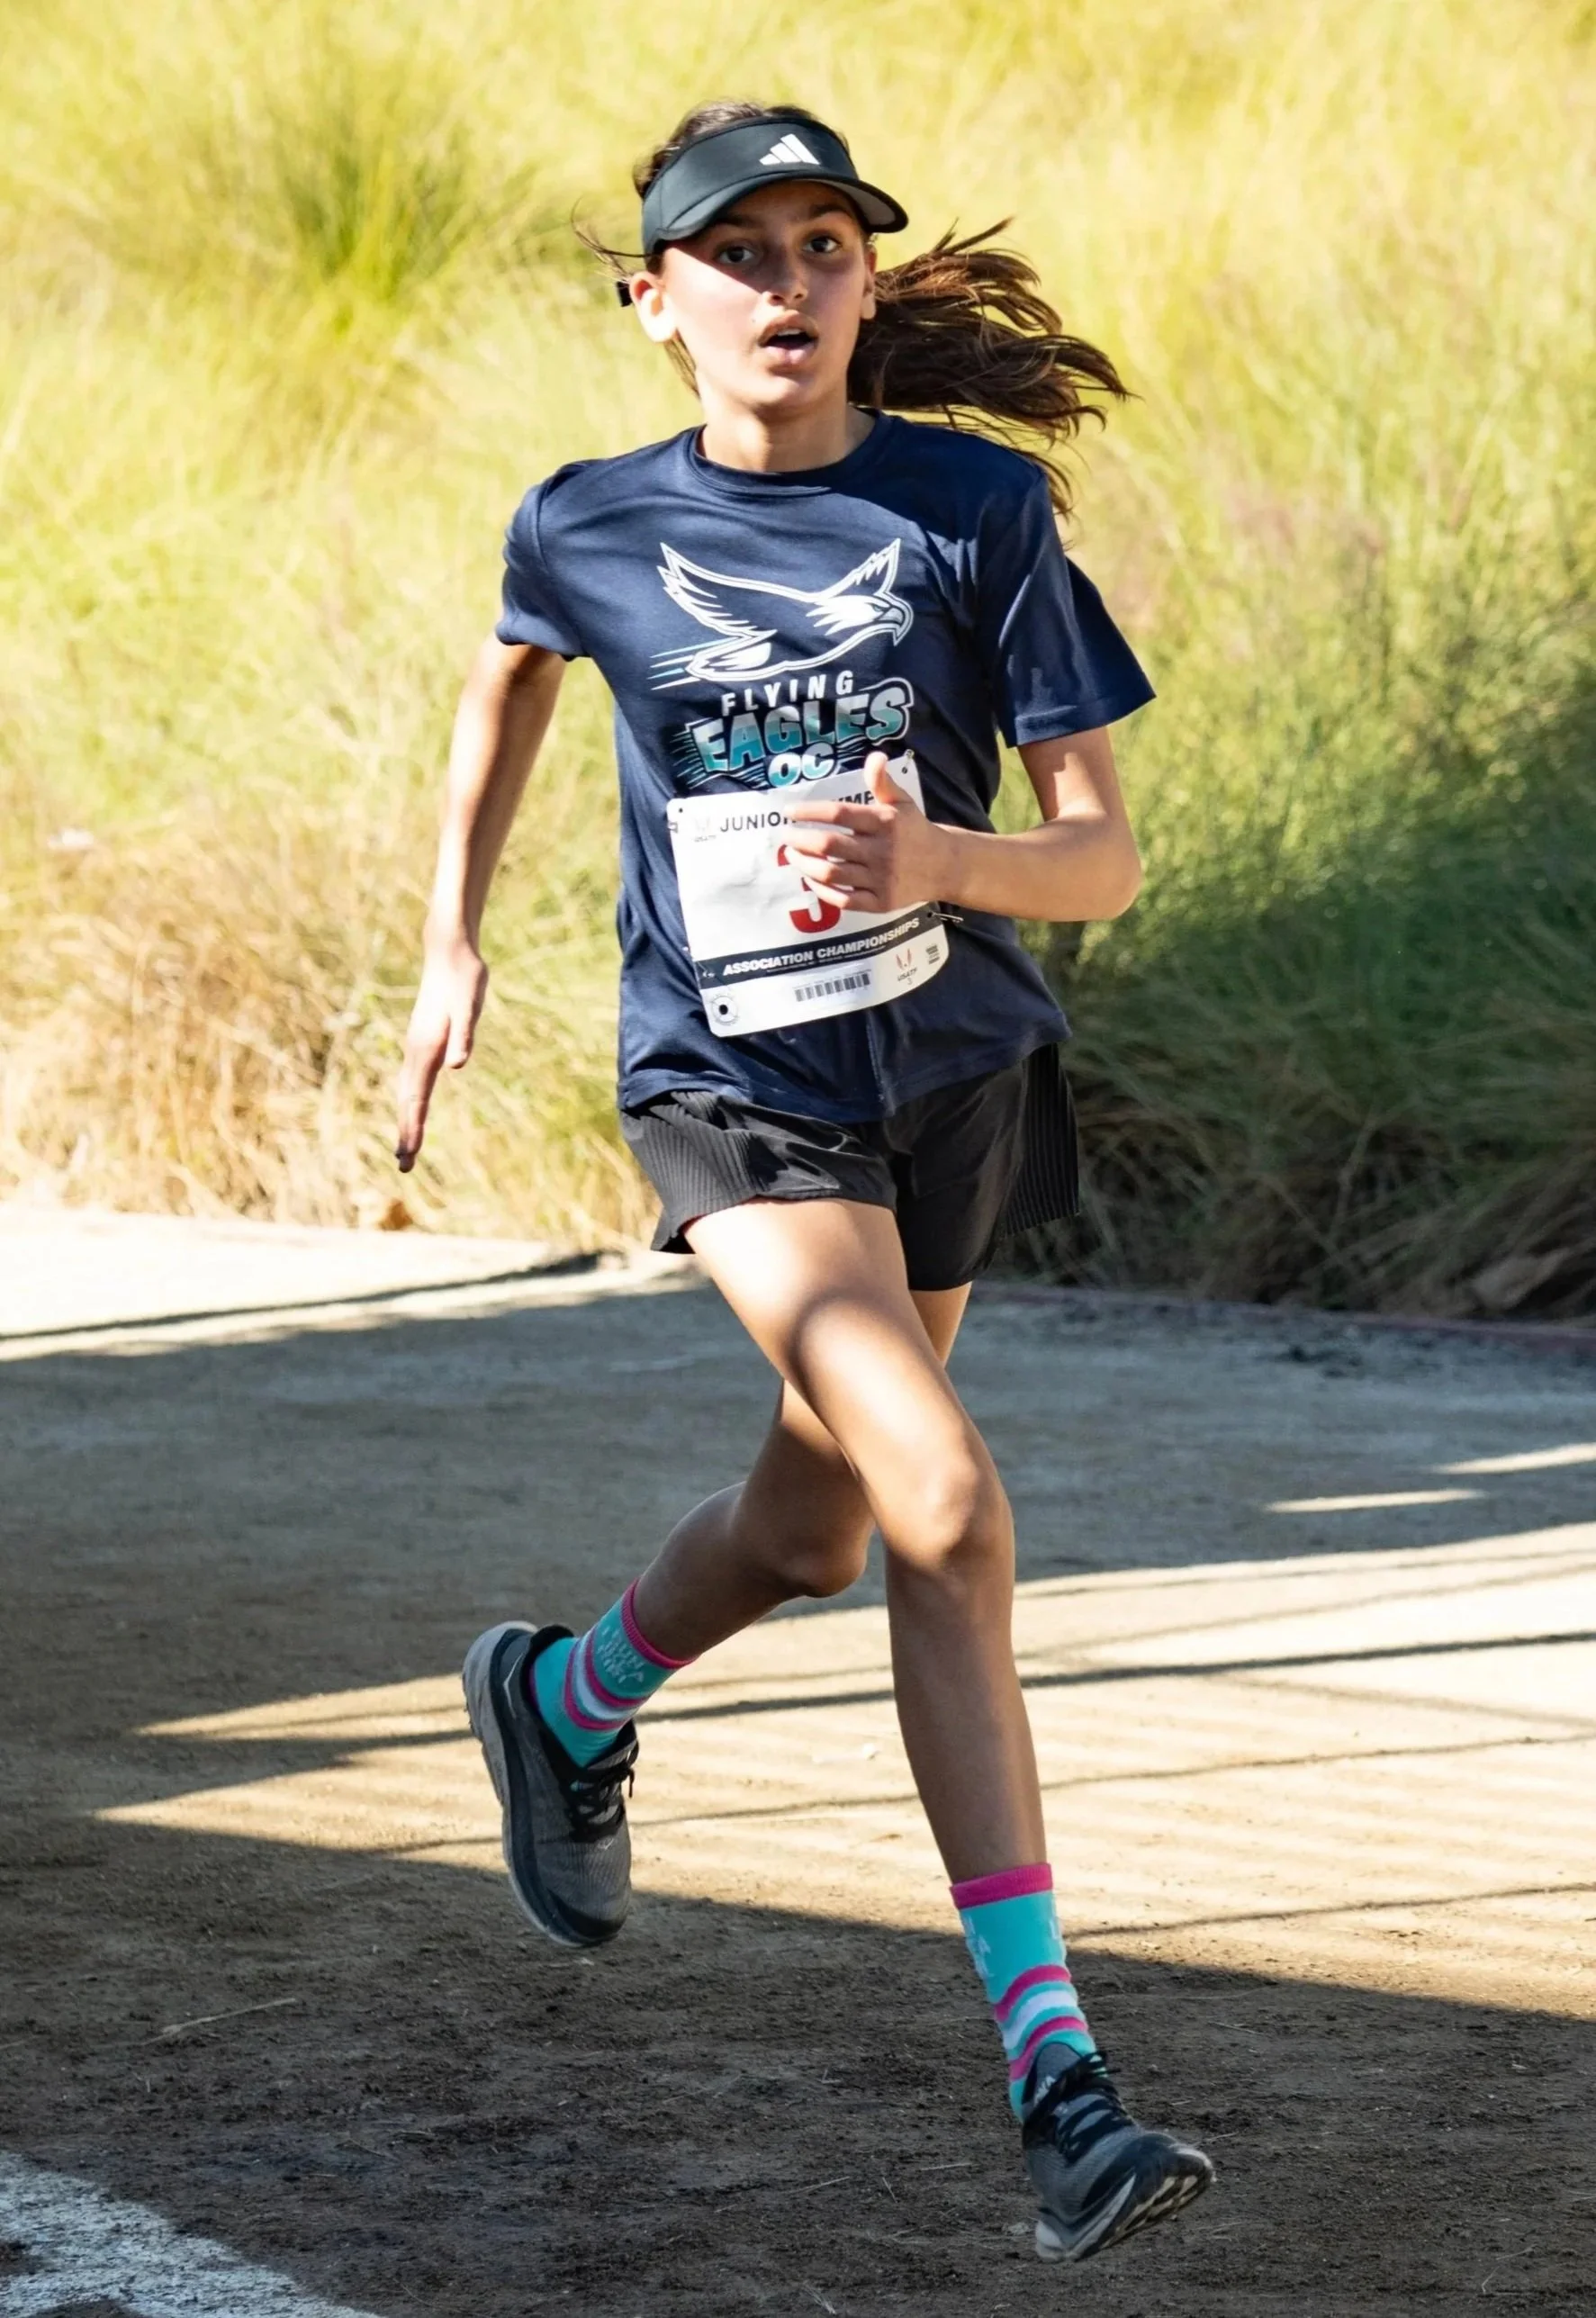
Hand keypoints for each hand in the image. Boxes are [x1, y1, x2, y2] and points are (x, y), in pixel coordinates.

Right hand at [395, 934, 487, 1171]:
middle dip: (407, 1133)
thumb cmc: (465, 979)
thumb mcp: (470, 1005)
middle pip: (408, 1100)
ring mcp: (417, 1046)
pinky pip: (413, 1081)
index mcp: (427, 1049)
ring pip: (408, 1091)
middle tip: (405, 1165)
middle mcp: (416, 1051)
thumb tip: (458, 1065)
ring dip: (407, 1120)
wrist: (449, 952)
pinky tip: (414, 1109)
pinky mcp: (424, 1041)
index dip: (414, 1128)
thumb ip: (465, 1035)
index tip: (409, 1155)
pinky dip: (411, 1102)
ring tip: (407, 1146)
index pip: (417, 1098)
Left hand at [785, 752, 953, 912]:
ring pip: (831, 873)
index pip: (838, 813)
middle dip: (799, 840)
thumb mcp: (902, 802)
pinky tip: (810, 878)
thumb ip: (882, 782)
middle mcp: (881, 851)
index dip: (809, 812)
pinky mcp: (880, 903)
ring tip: (792, 855)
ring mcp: (880, 879)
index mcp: (884, 822)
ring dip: (804, 865)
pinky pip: (843, 900)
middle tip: (784, 836)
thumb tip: (875, 756)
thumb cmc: (914, 830)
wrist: (945, 866)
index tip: (788, 812)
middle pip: (829, 845)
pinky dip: (822, 890)